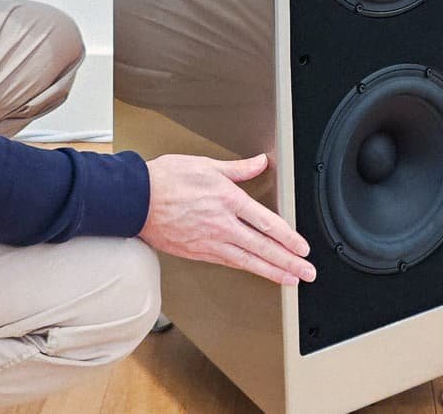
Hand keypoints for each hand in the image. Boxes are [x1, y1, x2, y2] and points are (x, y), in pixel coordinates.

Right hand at [139, 153, 316, 286]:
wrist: (136, 200)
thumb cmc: (165, 180)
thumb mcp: (206, 165)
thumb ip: (238, 169)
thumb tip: (260, 163)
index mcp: (227, 199)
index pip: (266, 223)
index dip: (288, 237)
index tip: (302, 246)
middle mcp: (221, 224)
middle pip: (262, 247)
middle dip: (288, 261)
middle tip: (306, 272)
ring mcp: (209, 241)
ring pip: (247, 260)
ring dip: (272, 271)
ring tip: (290, 279)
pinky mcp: (197, 252)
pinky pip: (228, 263)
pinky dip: (247, 269)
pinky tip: (258, 272)